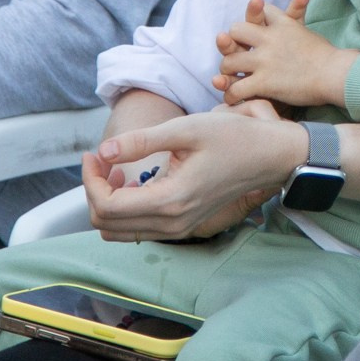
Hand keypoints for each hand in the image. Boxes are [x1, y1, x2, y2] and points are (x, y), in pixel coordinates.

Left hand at [85, 106, 305, 241]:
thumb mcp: (186, 129)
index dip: (90, 180)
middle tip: (102, 158)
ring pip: (119, 232)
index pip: (108, 206)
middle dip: (95, 190)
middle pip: (106, 225)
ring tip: (117, 168)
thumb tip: (103, 151)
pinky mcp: (182, 225)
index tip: (94, 153)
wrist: (269, 157)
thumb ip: (141, 142)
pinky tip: (134, 180)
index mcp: (171, 200)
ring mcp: (178, 229)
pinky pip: (138, 229)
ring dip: (108, 201)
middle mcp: (173, 223)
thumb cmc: (233, 138)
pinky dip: (125, 208)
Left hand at [214, 0, 352, 108]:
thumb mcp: (307, 29)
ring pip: (229, 61)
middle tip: (234, 55)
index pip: (259, 11)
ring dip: (226, 72)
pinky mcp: (264, 82)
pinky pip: (237, 89)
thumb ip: (297, 15)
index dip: (253, 18)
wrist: (335, 74)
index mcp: (281, 23)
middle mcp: (269, 38)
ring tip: (228, 79)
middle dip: (231, 42)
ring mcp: (265, 61)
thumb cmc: (326, 55)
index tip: (254, 31)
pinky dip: (231, 96)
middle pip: (235, 30)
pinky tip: (233, 99)